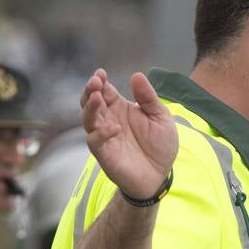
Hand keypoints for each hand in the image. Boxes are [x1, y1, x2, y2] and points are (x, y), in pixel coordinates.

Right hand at [80, 69, 177, 202]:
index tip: (100, 73)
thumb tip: (136, 75)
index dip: (100, 81)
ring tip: (97, 97)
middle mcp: (108, 120)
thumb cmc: (159, 145)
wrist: (161, 175)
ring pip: (88, 119)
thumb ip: (149, 98)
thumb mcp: (161, 117)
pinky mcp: (104, 154)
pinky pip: (95, 141)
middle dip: (90, 90)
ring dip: (90, 107)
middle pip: (91, 102)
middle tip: (95, 82)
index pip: (104, 90)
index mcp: (120, 108)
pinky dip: (101, 133)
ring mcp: (104, 137)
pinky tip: (114, 128)